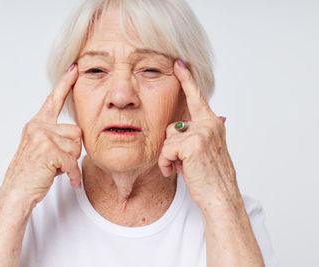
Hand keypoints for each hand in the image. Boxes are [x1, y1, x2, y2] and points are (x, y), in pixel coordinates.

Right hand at [1, 64, 81, 204]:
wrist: (16, 193)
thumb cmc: (31, 173)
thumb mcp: (41, 148)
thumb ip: (55, 136)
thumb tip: (76, 133)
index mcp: (37, 124)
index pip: (53, 100)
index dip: (65, 83)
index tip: (74, 67)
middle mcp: (38, 127)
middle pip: (76, 132)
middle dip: (72, 150)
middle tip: (57, 162)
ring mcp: (42, 138)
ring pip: (77, 146)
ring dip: (71, 162)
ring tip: (55, 169)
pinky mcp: (48, 152)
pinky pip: (73, 162)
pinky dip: (74, 175)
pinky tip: (70, 181)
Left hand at [158, 60, 241, 209]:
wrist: (220, 197)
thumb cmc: (210, 176)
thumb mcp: (203, 150)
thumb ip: (192, 135)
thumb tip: (176, 129)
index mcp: (212, 123)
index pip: (197, 97)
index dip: (187, 79)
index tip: (179, 62)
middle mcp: (209, 123)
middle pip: (173, 127)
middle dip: (171, 147)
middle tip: (182, 163)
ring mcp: (202, 132)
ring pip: (167, 139)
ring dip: (168, 157)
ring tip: (180, 168)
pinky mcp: (192, 144)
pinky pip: (165, 150)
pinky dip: (166, 163)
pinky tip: (175, 171)